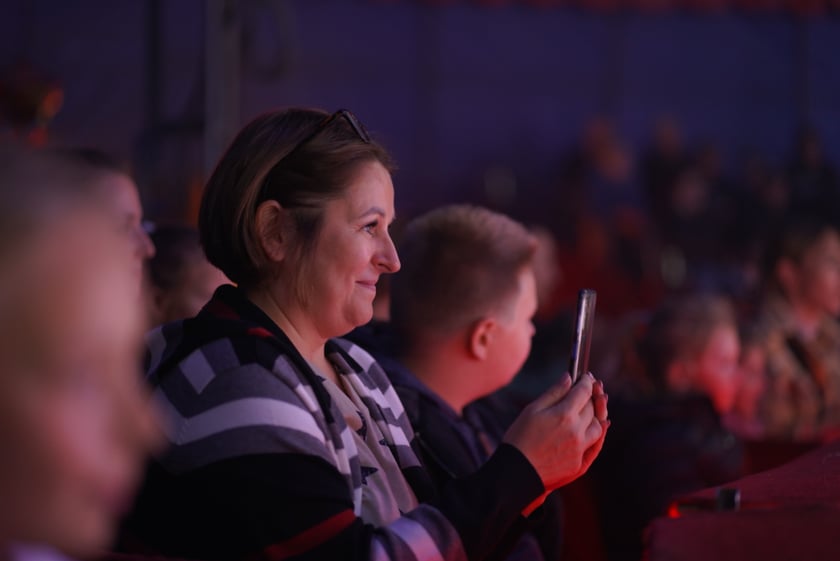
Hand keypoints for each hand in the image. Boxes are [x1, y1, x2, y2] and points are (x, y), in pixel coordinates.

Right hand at [504, 373, 607, 495]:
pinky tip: (600, 427)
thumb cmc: (519, 438)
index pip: (583, 392)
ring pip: (598, 427)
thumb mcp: (532, 410)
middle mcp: (577, 431)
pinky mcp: (579, 464)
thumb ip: (553, 393)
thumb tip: (569, 378)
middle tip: (590, 387)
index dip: (586, 382)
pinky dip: (599, 434)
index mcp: (564, 415)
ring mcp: (580, 449)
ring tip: (592, 407)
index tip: (586, 377)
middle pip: (592, 408)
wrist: (516, 473)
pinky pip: (595, 446)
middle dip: (592, 395)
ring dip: (597, 415)